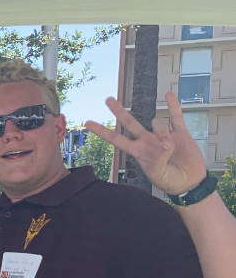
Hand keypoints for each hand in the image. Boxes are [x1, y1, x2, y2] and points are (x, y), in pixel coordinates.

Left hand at [86, 92, 208, 196]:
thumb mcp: (159, 175)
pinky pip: (176, 116)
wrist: (190, 182)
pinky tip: (169, 95)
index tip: (87, 123)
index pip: (117, 140)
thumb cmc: (170, 181)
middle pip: (130, 123)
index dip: (103, 132)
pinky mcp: (180, 133)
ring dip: (162, 131)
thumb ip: (159, 159)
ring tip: (171, 147)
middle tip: (108, 99)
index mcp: (138, 151)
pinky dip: (173, 106)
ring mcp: (162, 135)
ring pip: (157, 122)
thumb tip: (165, 142)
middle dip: (119, 112)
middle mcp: (147, 141)